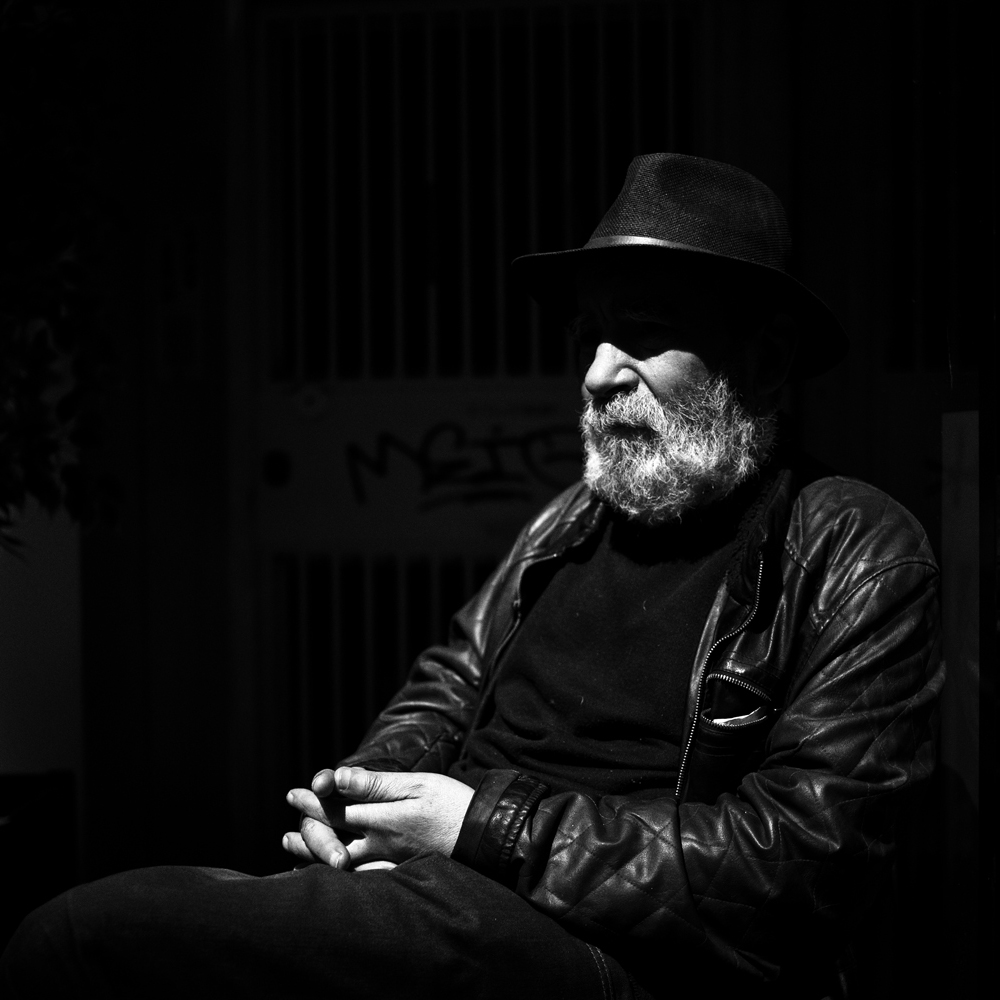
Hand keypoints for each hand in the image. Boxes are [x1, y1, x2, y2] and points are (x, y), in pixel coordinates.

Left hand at [283, 767, 473, 868]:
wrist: (484, 836)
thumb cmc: (452, 804)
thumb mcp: (416, 784)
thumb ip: (375, 784)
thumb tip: (337, 779)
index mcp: (382, 819)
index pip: (336, 811)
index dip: (313, 801)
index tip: (295, 793)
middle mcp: (380, 845)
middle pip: (332, 840)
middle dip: (307, 829)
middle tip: (289, 823)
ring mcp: (389, 863)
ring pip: (340, 863)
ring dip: (314, 853)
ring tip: (293, 846)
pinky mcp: (400, 872)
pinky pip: (359, 879)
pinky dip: (338, 874)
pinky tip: (331, 871)